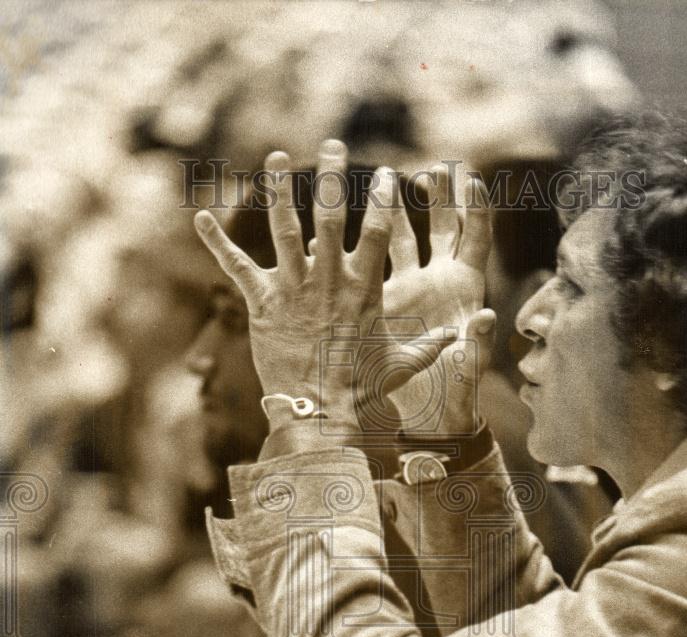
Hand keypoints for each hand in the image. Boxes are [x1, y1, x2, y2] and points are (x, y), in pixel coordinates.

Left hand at [194, 140, 452, 429]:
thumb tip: (459, 338)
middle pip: (329, 216)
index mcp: (362, 289)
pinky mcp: (262, 304)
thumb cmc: (361, 390)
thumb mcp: (401, 366)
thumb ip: (428, 347)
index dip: (382, 201)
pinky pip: (236, 266)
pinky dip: (217, 242)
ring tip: (275, 157)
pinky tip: (199, 218)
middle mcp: (327, 280)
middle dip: (331, 178)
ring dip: (278, 190)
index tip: (388, 174)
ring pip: (283, 228)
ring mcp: (293, 289)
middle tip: (332, 147)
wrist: (316, 409)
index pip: (376, 233)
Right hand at [383, 167, 494, 436]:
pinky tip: (345, 222)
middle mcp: (438, 281)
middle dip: (438, 194)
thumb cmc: (451, 396)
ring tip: (380, 176)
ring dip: (399, 207)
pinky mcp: (384, 301)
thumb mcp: (463, 370)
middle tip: (432, 165)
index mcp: (464, 290)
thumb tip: (486, 317)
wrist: (424, 416)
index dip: (477, 207)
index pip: (476, 237)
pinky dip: (360, 241)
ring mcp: (411, 287)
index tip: (471, 177)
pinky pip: (371, 263)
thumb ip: (475, 345)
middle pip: (443, 226)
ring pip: (403, 236)